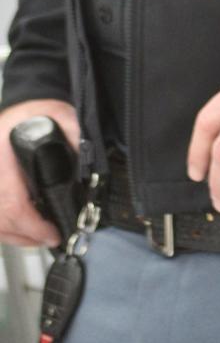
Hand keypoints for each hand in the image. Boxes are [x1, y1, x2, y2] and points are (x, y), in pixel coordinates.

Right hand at [0, 98, 79, 247]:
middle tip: (50, 238)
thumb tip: (88, 170)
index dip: (32, 226)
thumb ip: (76, 139)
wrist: (23, 104)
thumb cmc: (40, 110)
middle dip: (26, 235)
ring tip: (39, 237)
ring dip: (15, 235)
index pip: (13, 203)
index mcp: (4, 153)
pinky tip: (23, 229)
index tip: (52, 234)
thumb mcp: (63, 116)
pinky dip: (6, 226)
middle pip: (0, 218)